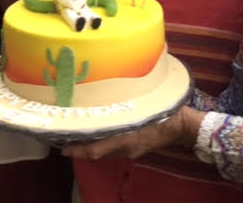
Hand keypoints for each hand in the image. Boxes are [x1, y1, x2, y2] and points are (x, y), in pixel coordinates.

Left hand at [62, 107, 203, 160]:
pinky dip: (101, 141)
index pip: (95, 150)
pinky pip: (112, 147)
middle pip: (96, 152)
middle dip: (80, 147)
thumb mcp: (143, 106)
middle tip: (63, 137)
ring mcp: (129, 149)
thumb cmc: (162, 111)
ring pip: (104, 150)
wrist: (180, 125)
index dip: (78, 151)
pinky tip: (97, 129)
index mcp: (125, 138)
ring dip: (90, 144)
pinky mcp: (133, 147)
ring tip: (75, 131)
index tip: (62, 149)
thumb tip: (106, 89)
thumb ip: (125, 102)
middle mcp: (124, 148)